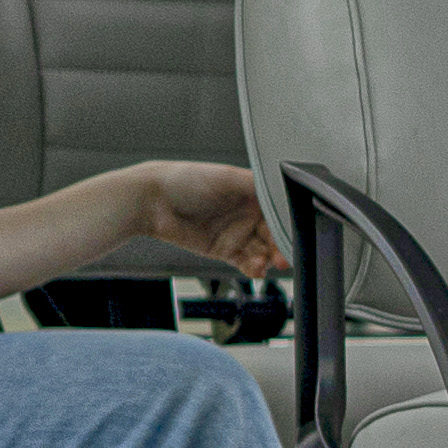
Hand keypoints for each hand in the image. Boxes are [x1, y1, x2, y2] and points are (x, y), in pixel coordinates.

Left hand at [121, 161, 278, 279]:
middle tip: (282, 258)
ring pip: (263, 251)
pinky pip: (246, 263)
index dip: (288, 225)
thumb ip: (258, 185)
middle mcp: (247, 213)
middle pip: (274, 234)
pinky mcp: (224, 250)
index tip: (294, 237)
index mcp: (252, 193)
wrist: (152, 202)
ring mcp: (236, 233)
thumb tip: (285, 190)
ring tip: (263, 264)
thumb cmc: (185, 180)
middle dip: (280, 247)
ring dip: (267, 260)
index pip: (280, 211)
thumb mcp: (227, 177)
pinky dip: (253, 268)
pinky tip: (255, 270)